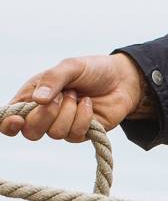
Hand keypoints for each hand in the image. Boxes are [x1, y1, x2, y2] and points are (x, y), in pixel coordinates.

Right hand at [0, 54, 143, 141]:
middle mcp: (44, 115)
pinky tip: (89, 103)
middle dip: (47, 114)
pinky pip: (75, 134)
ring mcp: (61, 125)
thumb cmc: (93, 69)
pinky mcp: (80, 133)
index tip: (17, 120)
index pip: (9, 118)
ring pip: (54, 133)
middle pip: (30, 131)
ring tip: (79, 96)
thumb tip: (38, 100)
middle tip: (64, 95)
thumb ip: (53, 78)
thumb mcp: (71, 66)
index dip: (8, 124)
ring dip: (70, 111)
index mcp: (32, 97)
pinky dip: (84, 116)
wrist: (123, 78)